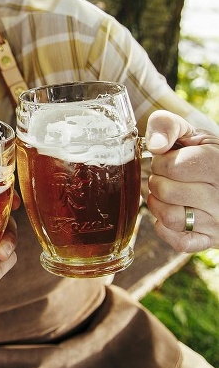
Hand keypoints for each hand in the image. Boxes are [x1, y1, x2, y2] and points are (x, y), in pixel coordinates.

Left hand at [145, 110, 218, 252]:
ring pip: (169, 217)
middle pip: (165, 191)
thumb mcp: (193, 134)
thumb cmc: (206, 156)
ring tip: (168, 195)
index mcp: (218, 165)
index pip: (170, 166)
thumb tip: (156, 145)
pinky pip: (179, 241)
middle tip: (167, 178)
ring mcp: (218, 222)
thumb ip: (167, 125)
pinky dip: (165, 228)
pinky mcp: (211, 241)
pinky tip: (171, 213)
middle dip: (157, 181)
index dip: (161, 162)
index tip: (170, 161)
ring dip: (158, 204)